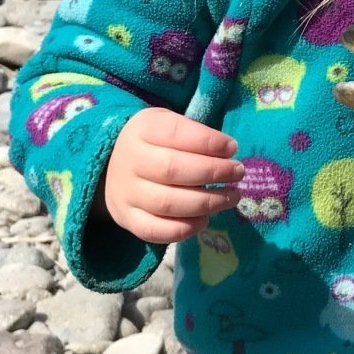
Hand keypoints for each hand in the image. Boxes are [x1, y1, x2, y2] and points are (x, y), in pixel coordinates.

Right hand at [102, 107, 244, 242]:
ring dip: (207, 202)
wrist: (115, 164)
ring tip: (231, 197)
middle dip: (213, 172)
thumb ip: (195, 134)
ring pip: (167, 203)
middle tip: (238, 173)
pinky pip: (154, 230)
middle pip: (172, 169)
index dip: (208, 142)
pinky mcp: (126, 218)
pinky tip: (205, 220)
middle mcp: (130, 161)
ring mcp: (125, 193)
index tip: (232, 148)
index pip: (175, 133)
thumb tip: (228, 152)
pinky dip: (184, 229)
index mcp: (142, 130)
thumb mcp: (170, 123)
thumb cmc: (155, 142)